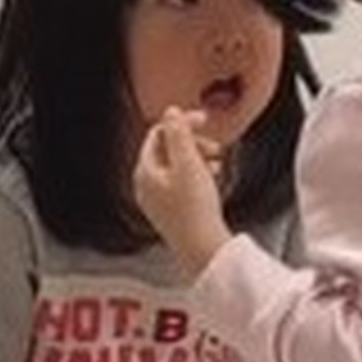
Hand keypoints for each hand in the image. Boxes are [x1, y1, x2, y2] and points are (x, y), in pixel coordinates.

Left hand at [134, 107, 233, 277]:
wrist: (203, 249)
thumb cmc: (195, 211)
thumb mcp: (188, 164)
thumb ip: (178, 134)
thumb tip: (170, 112)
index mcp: (144, 171)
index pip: (158, 134)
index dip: (182, 123)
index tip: (204, 120)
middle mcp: (146, 185)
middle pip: (168, 149)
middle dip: (193, 143)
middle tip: (215, 147)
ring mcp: (157, 199)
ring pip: (177, 166)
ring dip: (199, 158)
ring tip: (217, 164)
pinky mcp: (171, 210)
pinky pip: (182, 182)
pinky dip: (198, 175)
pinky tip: (213, 180)